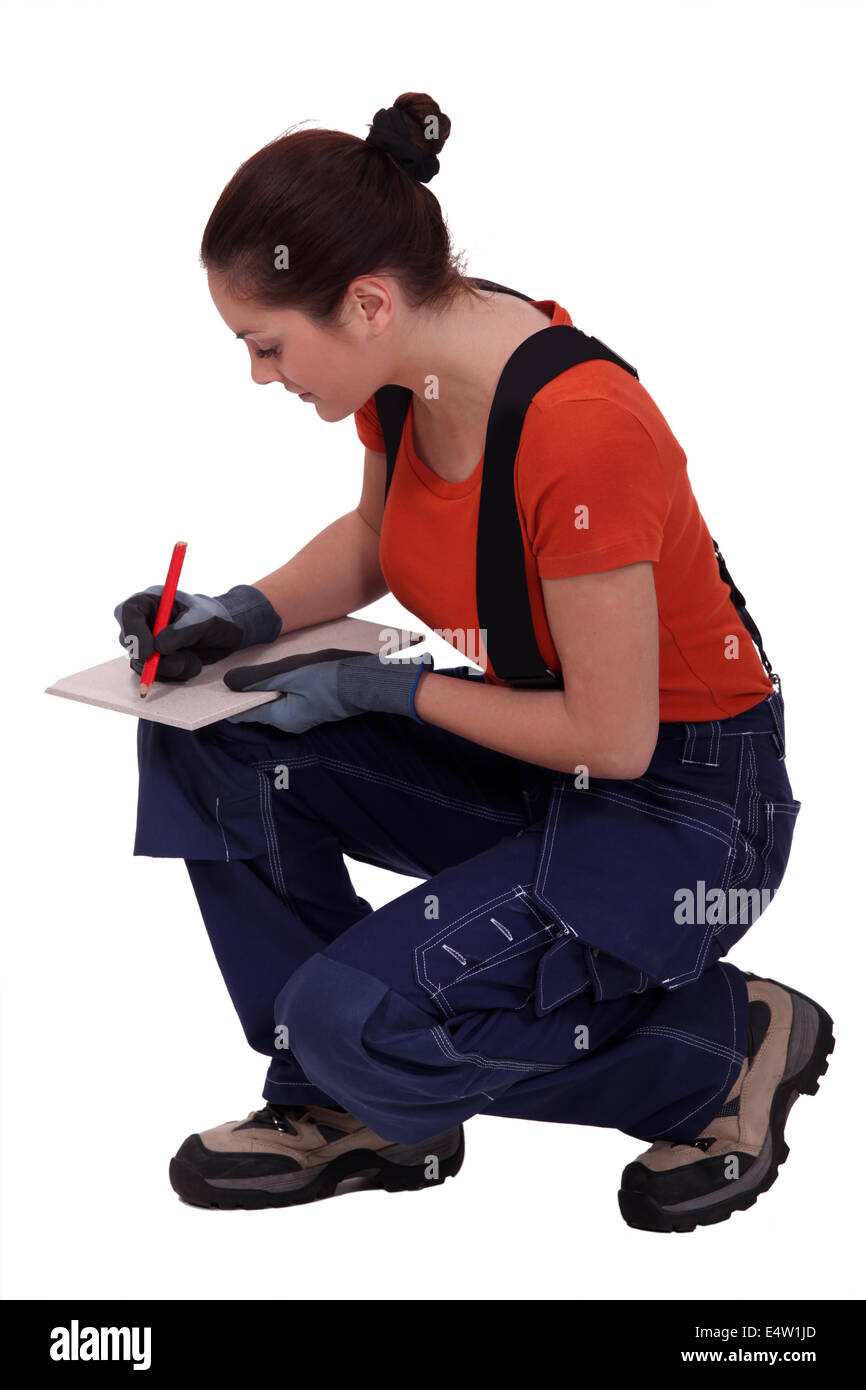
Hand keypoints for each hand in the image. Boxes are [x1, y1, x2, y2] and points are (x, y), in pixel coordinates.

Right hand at [114, 583, 280, 682]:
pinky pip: (156, 674)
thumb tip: (158, 648)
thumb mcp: (205, 620)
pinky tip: (192, 662)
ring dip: (170, 667)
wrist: (223, 634)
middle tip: (178, 663)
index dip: (133, 632)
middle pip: (129, 641)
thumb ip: (183, 631)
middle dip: (152, 658)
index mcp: (151, 600)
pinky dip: (176, 673)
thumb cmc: (213, 618)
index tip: (147, 653)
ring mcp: (145, 642)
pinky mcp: (154, 660)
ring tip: (194, 659)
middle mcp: (143, 621)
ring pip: (142, 662)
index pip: (128, 612)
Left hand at [223, 647, 433, 733]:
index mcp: (282, 718)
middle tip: (233, 670)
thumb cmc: (331, 677)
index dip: (228, 701)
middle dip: (245, 692)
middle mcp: (290, 722)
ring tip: (253, 667)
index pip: (243, 714)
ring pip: (272, 702)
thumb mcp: (291, 673)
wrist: (368, 680)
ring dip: (262, 687)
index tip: (217, 686)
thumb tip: (228, 684)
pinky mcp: (313, 706)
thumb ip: (258, 679)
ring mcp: (303, 715)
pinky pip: (287, 697)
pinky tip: (278, 670)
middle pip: (257, 708)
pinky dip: (278, 686)